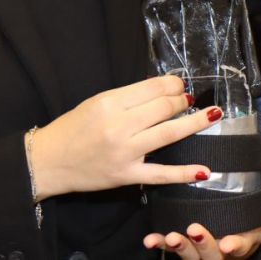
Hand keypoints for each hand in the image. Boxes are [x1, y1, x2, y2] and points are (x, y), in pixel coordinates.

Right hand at [27, 74, 221, 199]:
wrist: (49, 161)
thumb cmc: (72, 128)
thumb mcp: (96, 102)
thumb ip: (127, 97)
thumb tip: (162, 89)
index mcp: (109, 103)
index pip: (152, 88)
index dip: (173, 84)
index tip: (180, 84)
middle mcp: (119, 126)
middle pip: (164, 108)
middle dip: (183, 101)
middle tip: (190, 99)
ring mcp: (125, 152)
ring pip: (168, 134)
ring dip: (194, 123)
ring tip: (212, 115)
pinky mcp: (127, 176)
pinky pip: (161, 174)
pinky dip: (184, 173)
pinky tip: (204, 169)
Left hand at [143, 189, 260, 257]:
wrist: (228, 246)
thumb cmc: (251, 227)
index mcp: (249, 241)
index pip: (254, 240)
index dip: (242, 242)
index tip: (232, 241)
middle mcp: (228, 251)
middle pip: (217, 254)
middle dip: (205, 244)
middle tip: (193, 230)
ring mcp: (207, 254)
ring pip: (194, 256)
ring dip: (182, 246)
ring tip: (172, 236)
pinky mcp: (189, 251)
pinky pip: (173, 250)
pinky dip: (161, 244)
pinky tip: (151, 239)